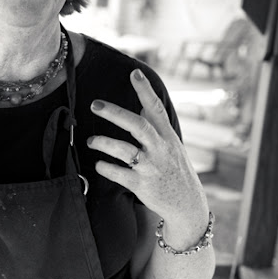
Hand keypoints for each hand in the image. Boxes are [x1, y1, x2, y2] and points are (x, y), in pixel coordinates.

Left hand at [87, 69, 208, 245]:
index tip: (134, 73)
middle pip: (137, 126)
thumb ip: (157, 126)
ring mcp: (151, 167)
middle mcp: (160, 149)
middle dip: (115, 113)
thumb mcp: (172, 146)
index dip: (145, 90)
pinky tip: (98, 164)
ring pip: (125, 151)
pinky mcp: (142, 185)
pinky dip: (106, 168)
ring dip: (104, 143)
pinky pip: (120, 174)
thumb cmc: (175, 171)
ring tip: (91, 140)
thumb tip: (145, 104)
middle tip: (95, 105)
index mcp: (167, 137)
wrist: (187, 205)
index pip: (156, 109)